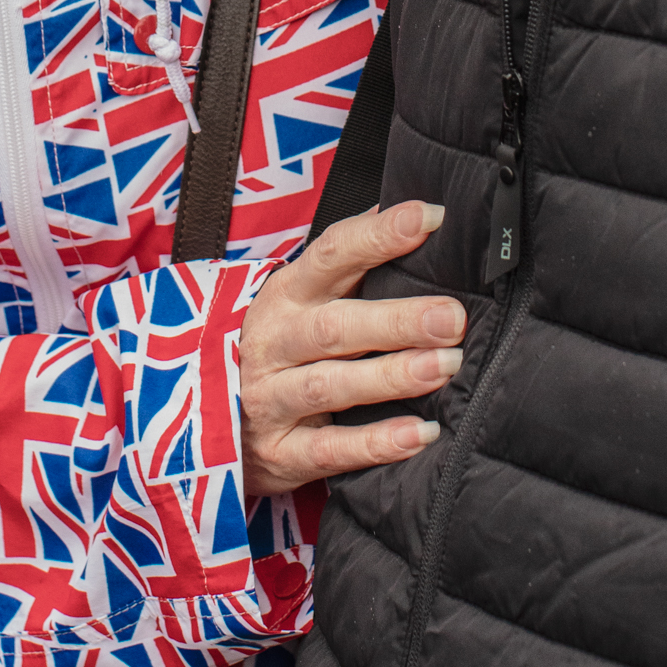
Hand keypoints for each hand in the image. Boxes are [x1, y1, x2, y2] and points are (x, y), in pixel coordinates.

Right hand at [239, 200, 464, 493]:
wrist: (214, 419)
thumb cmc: (283, 345)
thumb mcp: (304, 297)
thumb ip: (353, 261)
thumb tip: (415, 213)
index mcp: (287, 293)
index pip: (332, 254)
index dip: (379, 234)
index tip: (430, 218)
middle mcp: (275, 341)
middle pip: (335, 327)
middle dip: (397, 320)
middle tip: (452, 316)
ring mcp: (271, 399)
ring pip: (330, 386)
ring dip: (390, 376)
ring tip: (444, 366)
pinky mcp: (279, 452)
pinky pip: (329, 450)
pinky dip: (376, 443)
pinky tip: (421, 434)